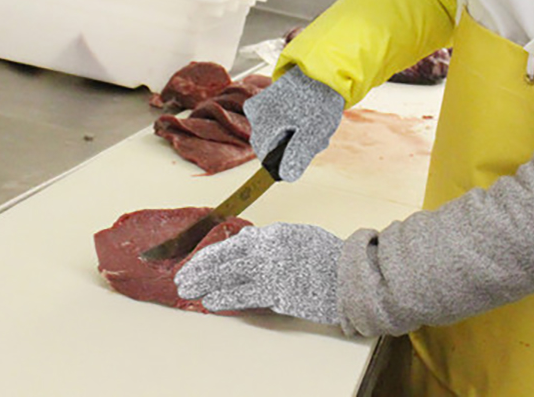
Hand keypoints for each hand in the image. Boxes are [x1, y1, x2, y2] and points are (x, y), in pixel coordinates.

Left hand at [174, 223, 343, 323]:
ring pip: (227, 276)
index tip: (198, 260)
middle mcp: (269, 248)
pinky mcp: (276, 293)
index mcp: (275, 232)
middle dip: (200, 267)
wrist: (352, 275)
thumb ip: (273, 240)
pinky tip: (210, 301)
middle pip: (225, 257)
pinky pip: (242, 295)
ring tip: (188, 289)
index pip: (235, 241)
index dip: (212, 253)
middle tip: (182, 276)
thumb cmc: (330, 256)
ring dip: (204, 283)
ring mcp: (271, 271)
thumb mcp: (299, 236)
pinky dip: (223, 298)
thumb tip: (248, 243)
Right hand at [244, 67, 344, 181]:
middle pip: (273, 145)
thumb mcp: (312, 131)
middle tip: (316, 140)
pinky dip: (298, 126)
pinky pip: (281, 123)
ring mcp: (263, 106)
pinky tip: (312, 120)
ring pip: (280, 135)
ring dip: (300, 138)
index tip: (302, 157)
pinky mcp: (271, 101)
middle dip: (296, 148)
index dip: (285, 162)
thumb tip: (285, 175)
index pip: (266, 157)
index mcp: (262, 121)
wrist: (326, 71)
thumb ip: (297, 155)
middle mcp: (257, 113)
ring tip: (318, 128)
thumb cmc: (319, 98)